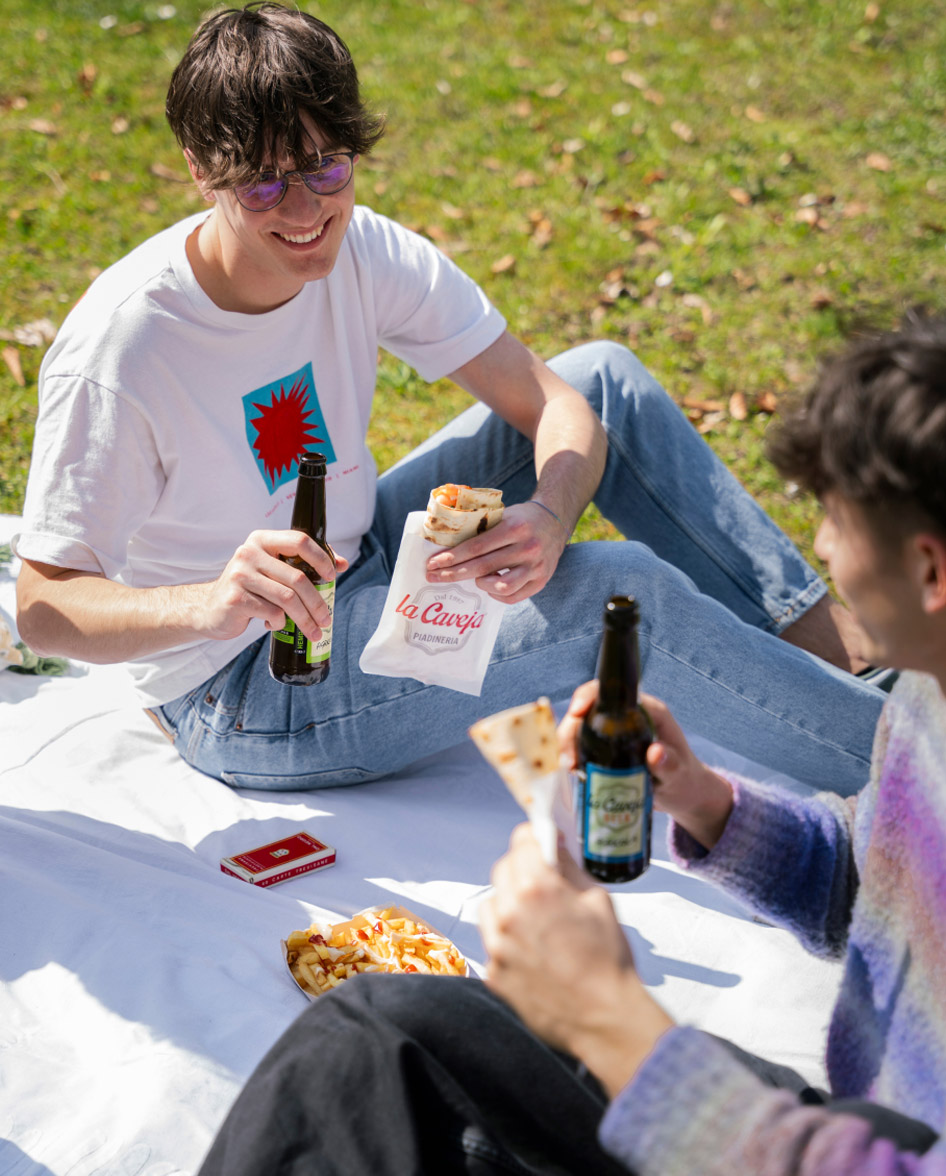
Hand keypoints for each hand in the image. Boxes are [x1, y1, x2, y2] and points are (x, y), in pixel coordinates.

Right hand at [196, 530, 347, 643]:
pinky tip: (275, 625)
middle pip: (298, 577)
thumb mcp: (272, 570)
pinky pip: (272, 613)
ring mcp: (240, 575)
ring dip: (305, 619)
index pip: (299, 540)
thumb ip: (302, 564)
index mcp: (262, 540)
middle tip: (326, 619)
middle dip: (317, 603)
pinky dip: (280, 623)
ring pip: (288, 598)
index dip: (321, 558)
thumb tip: (342, 564)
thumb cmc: (249, 589)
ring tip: (314, 631)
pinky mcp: (236, 598)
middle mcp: (249, 553)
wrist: (210, 609)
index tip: (332, 576)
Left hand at [425, 501, 566, 603]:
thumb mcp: (503, 515)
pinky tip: (488, 586)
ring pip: (500, 587)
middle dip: (453, 574)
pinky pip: (513, 597)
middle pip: (483, 567)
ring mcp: (536, 567)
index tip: (432, 563)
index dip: (452, 558)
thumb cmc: (521, 518)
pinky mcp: (541, 581)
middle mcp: (527, 548)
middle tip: (433, 577)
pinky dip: (496, 594)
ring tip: (473, 579)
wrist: (555, 521)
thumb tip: (446, 544)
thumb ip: (481, 528)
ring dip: (479, 585)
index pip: (476, 547)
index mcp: (515, 528)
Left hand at [479, 824, 673, 1096]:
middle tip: (541, 879)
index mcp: (537, 888)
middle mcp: (509, 912)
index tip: (540, 841)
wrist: (604, 1016)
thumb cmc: (608, 958)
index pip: (521, 842)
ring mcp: (497, 945)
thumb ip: (569, 868)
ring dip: (508, 902)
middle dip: (521, 867)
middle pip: (503, 869)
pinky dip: (506, 937)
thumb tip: (555, 847)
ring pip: (491, 904)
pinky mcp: (493, 972)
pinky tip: (532, 949)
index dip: (534, 838)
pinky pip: (492, 940)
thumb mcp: (598, 900)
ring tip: (535, 918)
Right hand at [559, 682, 733, 850]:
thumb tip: (655, 753)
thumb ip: (670, 764)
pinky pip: (583, 748)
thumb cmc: (685, 779)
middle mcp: (627, 718)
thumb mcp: (679, 774)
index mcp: (647, 712)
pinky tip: (574, 774)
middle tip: (569, 760)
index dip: (589, 696)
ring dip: (569, 746)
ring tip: (571, 770)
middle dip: (571, 730)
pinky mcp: (606, 750)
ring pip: (581, 730)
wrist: (682, 795)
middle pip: (589, 711)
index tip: (576, 713)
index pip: (612, 692)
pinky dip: (574, 758)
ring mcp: (615, 734)